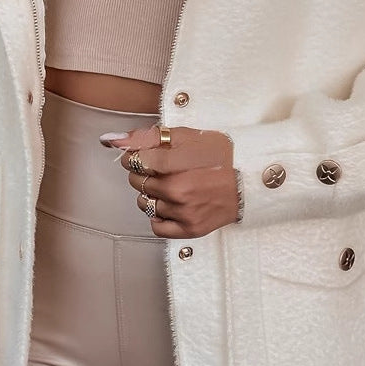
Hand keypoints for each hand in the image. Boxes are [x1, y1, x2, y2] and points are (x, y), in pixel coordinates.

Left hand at [100, 124, 239, 237]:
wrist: (252, 180)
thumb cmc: (223, 155)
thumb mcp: (188, 136)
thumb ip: (148, 137)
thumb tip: (113, 139)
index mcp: (176, 165)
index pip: (136, 161)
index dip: (137, 156)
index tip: (145, 156)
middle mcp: (178, 191)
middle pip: (138, 182)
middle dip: (144, 173)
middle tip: (163, 169)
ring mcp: (183, 213)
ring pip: (145, 204)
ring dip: (150, 194)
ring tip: (170, 186)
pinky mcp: (190, 229)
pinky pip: (156, 226)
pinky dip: (159, 215)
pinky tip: (171, 204)